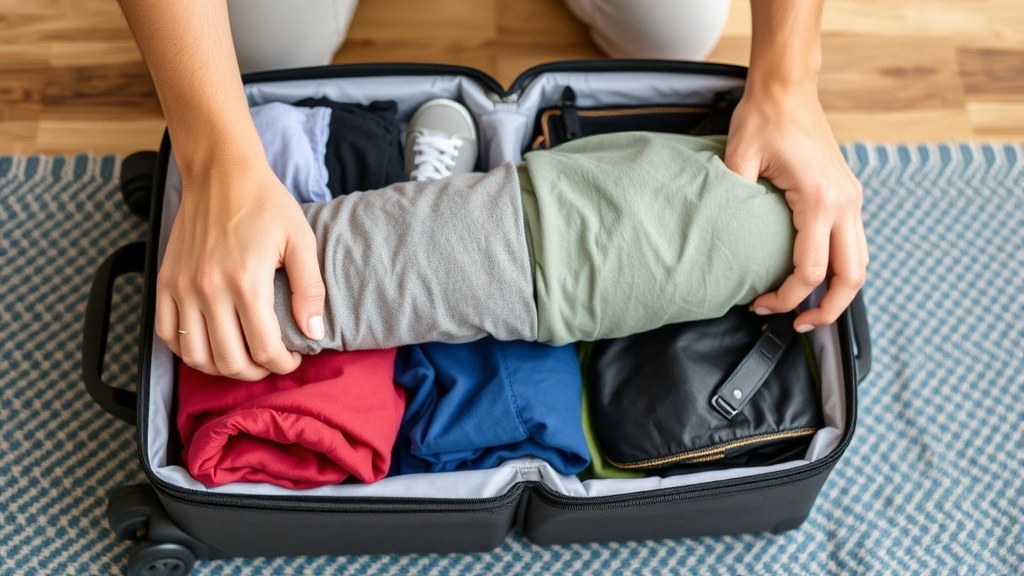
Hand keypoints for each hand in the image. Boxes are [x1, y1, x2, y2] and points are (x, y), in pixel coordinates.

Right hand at [155, 151, 325, 379]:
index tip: (293, 361)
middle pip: (229, 360)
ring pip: (196, 355)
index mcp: (247, 282)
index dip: (283, 365)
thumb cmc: (266, 204)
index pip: (264, 348)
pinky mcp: (164, 281)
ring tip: (242, 360)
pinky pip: (167, 334)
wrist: (221, 172)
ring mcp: (182, 287)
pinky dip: (186, 350)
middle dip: (255, 373)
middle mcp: (209, 289)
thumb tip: (313, 333)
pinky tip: (209, 346)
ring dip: (221, 368)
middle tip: (270, 364)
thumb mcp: (300, 240)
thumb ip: (310, 289)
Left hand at [724, 81, 868, 331]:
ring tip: (808, 310)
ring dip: (839, 293)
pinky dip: (840, 269)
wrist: (788, 88)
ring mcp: (852, 198)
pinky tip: (813, 278)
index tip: (761, 306)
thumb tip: (720, 240)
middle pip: (853, 277)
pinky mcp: (848, 194)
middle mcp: (845, 202)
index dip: (787, 298)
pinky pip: (854, 244)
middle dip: (829, 309)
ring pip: (860, 262)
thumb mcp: (738, 160)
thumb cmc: (762, 118)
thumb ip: (732, 200)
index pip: (811, 270)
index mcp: (820, 200)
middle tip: (798, 326)